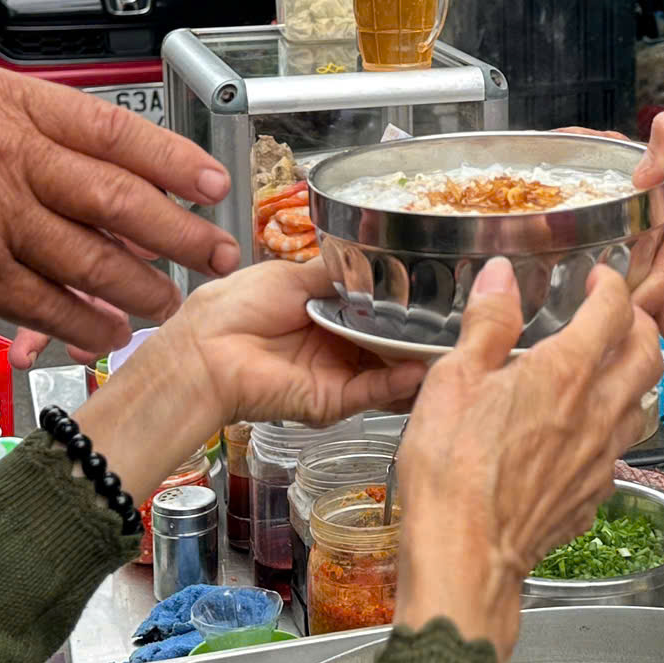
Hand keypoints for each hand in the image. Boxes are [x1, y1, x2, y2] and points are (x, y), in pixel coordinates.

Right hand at [0, 70, 241, 356]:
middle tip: (217, 250)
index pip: (113, 131)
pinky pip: (48, 305)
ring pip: (91, 260)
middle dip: (180, 232)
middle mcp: (7, 161)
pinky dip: (88, 322)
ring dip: (143, 286)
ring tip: (171, 298)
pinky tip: (114, 331)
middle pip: (116, 200)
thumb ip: (47, 127)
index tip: (213, 182)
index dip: (173, 160)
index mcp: (12, 106)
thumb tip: (126, 170)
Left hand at [136, 259, 426, 435]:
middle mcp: (336, 345)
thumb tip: (375, 261)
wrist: (205, 350)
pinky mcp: (332, 401)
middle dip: (420, 333)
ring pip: (389, 370)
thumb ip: (338, 274)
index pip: (377, 310)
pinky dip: (399, 383)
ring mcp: (338, 374)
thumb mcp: (294, 276)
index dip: (405, 303)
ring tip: (453, 345)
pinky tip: (421, 368)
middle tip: (458, 320)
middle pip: (389, 342)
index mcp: (326, 312)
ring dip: (419, 360)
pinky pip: (372, 392)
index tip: (438, 291)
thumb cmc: (235, 308)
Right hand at [393, 259, 661, 662]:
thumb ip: (487, 324)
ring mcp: (602, 457)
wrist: (467, 556)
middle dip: (639, 323)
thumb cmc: (451, 469)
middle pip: (648, 354)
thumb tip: (501, 276)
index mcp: (564, 373)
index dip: (611, 285)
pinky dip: (614, 426)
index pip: (612, 311)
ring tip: (611, 366)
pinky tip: (588, 430)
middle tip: (617, 313)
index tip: (599, 277)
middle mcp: (597, 411)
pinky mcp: (594, 493)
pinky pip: (620, 450)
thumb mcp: (452, 381)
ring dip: (636, 375)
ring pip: (643, 403)